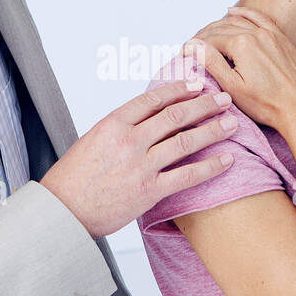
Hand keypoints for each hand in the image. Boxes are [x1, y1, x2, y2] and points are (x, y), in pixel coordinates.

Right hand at [40, 80, 237, 237]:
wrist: (63, 211)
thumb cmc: (74, 177)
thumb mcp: (93, 140)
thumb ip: (121, 128)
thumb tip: (150, 119)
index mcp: (113, 123)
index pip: (154, 99)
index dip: (180, 89)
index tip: (198, 84)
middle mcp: (129, 140)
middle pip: (176, 115)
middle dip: (205, 104)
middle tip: (225, 99)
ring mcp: (140, 166)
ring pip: (186, 141)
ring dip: (213, 130)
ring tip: (232, 123)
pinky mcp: (149, 191)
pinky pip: (187, 175)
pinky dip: (210, 167)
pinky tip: (227, 160)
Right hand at [183, 5, 295, 133]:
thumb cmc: (267, 104)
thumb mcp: (232, 87)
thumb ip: (211, 62)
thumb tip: (192, 45)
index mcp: (242, 44)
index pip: (209, 39)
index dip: (193, 46)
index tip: (182, 54)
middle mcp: (256, 33)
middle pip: (221, 28)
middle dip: (203, 35)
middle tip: (191, 46)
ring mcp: (271, 33)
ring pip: (238, 21)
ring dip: (219, 25)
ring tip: (205, 34)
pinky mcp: (281, 38)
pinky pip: (259, 18)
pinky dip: (244, 12)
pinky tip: (232, 11)